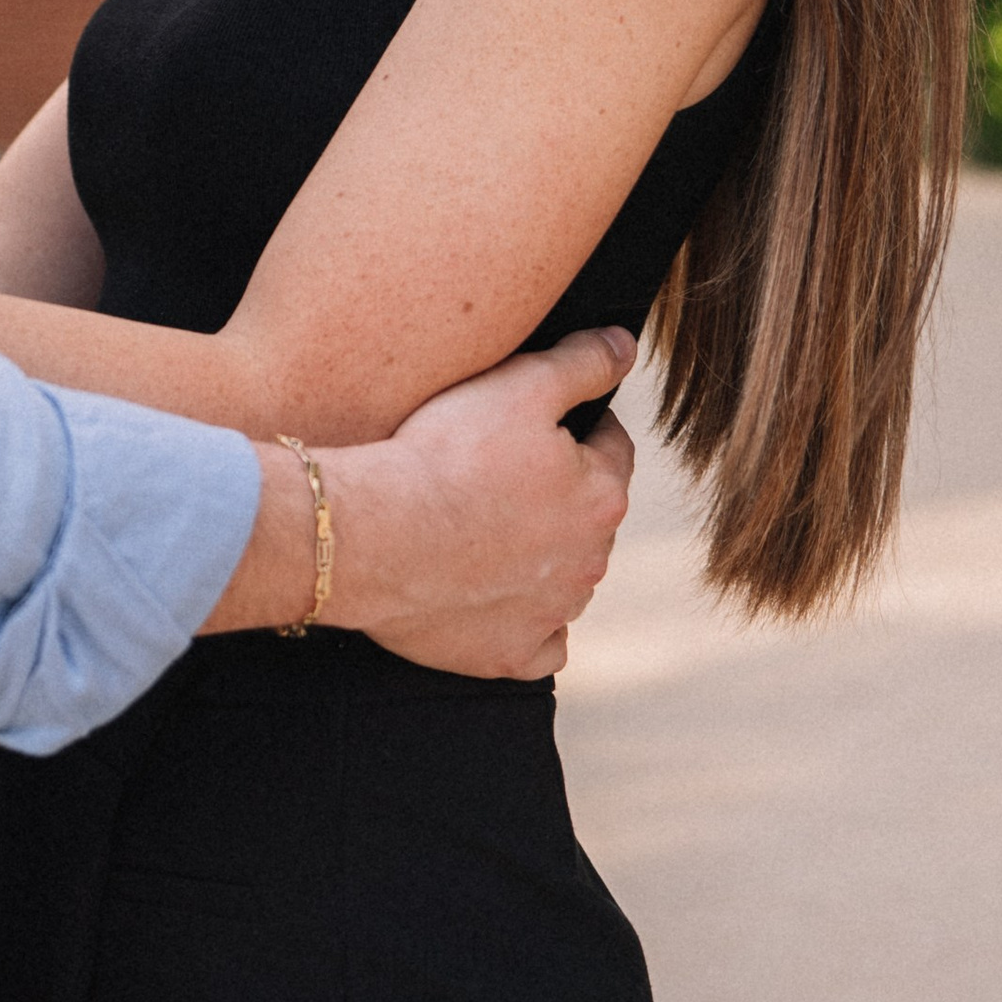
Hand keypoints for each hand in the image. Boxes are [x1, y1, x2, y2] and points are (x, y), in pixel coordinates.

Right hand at [324, 329, 637, 678]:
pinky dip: (526, 619)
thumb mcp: (520, 384)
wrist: (375, 535)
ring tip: (484, 524)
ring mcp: (550, 614)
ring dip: (542, 553)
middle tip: (498, 468)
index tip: (537, 418)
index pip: (612, 446)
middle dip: (558, 491)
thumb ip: (584, 362)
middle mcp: (590, 562)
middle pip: (588, 514)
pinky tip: (495, 595)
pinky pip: (540, 641)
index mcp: (602, 496)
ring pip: (566, 576)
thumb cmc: (445, 453)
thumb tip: (627, 346)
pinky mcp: (508, 655)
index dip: (578, 424)